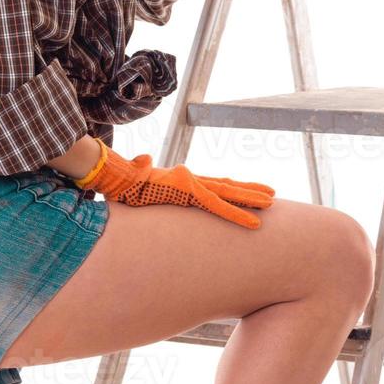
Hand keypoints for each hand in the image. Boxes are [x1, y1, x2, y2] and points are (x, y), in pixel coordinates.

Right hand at [74, 140, 275, 228]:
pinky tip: (254, 222)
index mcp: (181, 181)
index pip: (213, 185)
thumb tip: (144, 161)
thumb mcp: (139, 182)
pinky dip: (237, 213)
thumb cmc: (121, 182)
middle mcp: (189, 180)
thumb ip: (145, 173)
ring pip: (228, 193)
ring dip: (250, 199)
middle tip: (272, 197)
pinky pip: (218, 205)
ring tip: (271, 203)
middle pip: (226, 186)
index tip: (249, 192)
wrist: (112, 173)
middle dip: (249, 192)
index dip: (232, 188)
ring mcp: (190, 184)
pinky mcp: (187, 190)